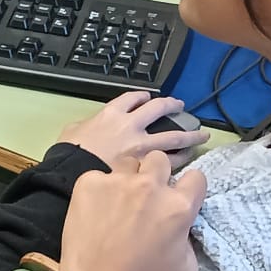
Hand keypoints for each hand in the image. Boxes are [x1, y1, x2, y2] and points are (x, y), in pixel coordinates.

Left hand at [59, 151, 206, 270]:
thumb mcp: (186, 265)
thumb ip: (189, 238)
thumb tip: (183, 227)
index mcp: (179, 205)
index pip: (196, 176)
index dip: (188, 186)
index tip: (178, 195)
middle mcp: (151, 186)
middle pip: (158, 159)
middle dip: (155, 172)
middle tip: (146, 193)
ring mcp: (118, 180)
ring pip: (128, 162)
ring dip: (126, 177)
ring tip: (117, 199)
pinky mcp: (89, 181)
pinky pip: (98, 176)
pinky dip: (97, 190)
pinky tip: (94, 209)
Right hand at [62, 90, 205, 171]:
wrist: (72, 174)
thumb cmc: (69, 154)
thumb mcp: (72, 131)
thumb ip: (85, 125)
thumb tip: (90, 127)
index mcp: (111, 114)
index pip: (132, 98)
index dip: (143, 96)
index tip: (149, 97)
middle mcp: (131, 125)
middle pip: (159, 109)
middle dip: (173, 106)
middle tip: (182, 108)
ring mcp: (143, 146)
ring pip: (175, 136)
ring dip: (190, 135)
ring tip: (201, 135)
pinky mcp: (148, 167)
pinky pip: (172, 162)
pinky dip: (182, 159)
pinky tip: (188, 159)